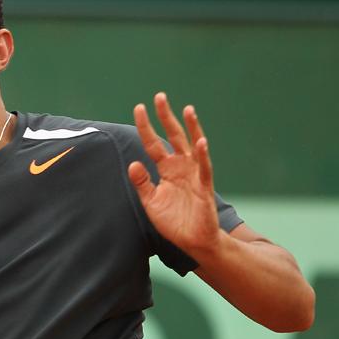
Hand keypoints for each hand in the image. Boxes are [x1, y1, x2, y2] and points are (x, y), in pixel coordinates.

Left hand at [129, 92, 220, 255]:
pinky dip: (203, 155)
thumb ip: (141, 183)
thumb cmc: (173, 220)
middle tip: (159, 97)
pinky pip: (205, 168)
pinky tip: (201, 142)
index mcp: (167, 169)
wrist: (193, 241)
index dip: (146, 127)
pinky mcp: (205, 187)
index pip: (153, 144)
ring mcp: (195, 174)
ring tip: (187, 109)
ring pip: (193, 146)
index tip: (138, 108)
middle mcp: (182, 167)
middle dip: (166, 117)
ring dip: (191, 128)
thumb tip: (134, 163)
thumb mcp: (150, 202)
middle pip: (173, 136)